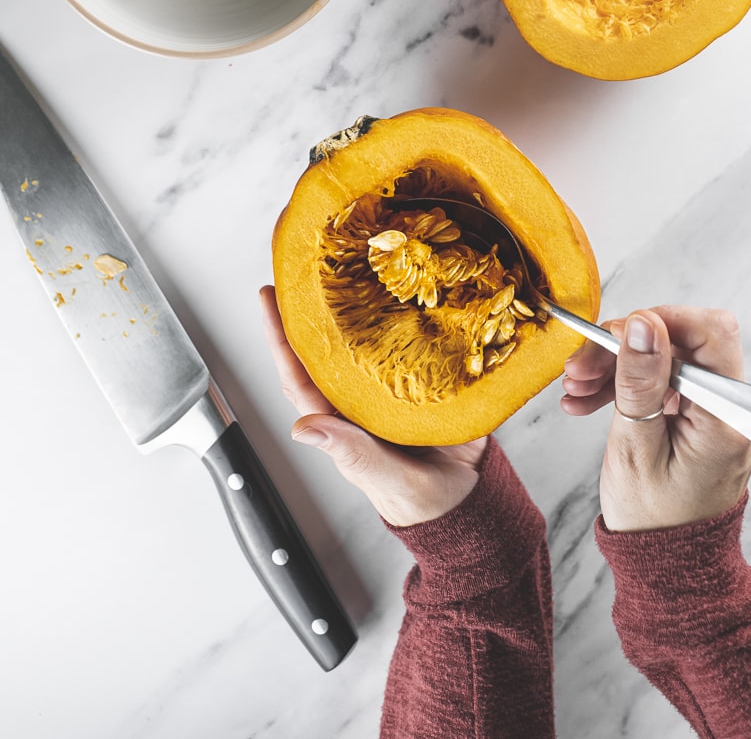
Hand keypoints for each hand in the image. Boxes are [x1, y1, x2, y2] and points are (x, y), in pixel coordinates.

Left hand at [260, 286, 487, 527]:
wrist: (471, 500)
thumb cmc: (420, 498)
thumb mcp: (383, 479)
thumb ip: (350, 453)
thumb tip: (302, 430)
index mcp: (341, 418)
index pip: (301, 373)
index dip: (281, 336)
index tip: (268, 296)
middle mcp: (361, 395)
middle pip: (329, 345)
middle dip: (314, 306)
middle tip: (305, 264)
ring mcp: (393, 383)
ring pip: (368, 337)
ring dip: (358, 303)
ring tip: (351, 261)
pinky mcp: (429, 376)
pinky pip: (414, 339)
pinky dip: (409, 314)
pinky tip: (409, 286)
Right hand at [560, 306, 750, 531]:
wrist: (665, 566)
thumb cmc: (653, 521)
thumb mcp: (634, 447)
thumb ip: (640, 381)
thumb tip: (642, 323)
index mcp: (726, 417)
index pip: (711, 334)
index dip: (662, 321)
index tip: (616, 333)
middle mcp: (730, 408)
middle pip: (682, 342)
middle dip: (625, 347)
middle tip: (578, 367)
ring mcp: (714, 410)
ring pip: (665, 357)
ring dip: (616, 366)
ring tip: (574, 389)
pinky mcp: (697, 414)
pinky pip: (661, 380)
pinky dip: (624, 384)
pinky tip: (588, 399)